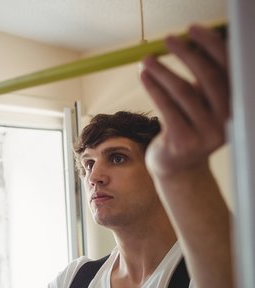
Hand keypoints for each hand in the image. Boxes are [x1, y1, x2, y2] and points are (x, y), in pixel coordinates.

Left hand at [140, 25, 229, 177]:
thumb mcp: (200, 100)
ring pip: (183, 92)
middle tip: (169, 39)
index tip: (192, 29)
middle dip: (186, 54)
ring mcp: (207, 132)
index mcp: (236, 104)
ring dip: (163, 71)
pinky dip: (154, 88)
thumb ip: (201, 76)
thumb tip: (190, 41)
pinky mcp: (184, 141)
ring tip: (146, 59)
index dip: (211, 45)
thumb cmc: (188, 125)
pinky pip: (166, 108)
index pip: (228, 68)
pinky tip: (144, 76)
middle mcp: (227, 118)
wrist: (178, 166)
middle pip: (208, 77)